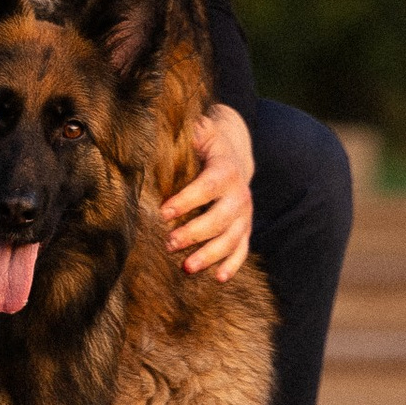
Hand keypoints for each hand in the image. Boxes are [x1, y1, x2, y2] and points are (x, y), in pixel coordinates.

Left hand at [160, 103, 253, 280]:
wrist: (234, 153)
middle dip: (195, 233)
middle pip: (221, 218)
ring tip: (186, 267)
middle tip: (169, 244)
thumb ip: (188, 132)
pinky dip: (232, 265)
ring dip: (210, 255)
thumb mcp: (199, 131)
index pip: (208, 186)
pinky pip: (242, 250)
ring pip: (231, 239)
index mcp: (226, 169)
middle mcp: (240, 194)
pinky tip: (217, 278)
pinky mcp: (245, 228)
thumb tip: (160, 127)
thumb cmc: (206, 144)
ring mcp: (245, 214)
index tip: (164, 213)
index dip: (188, 200)